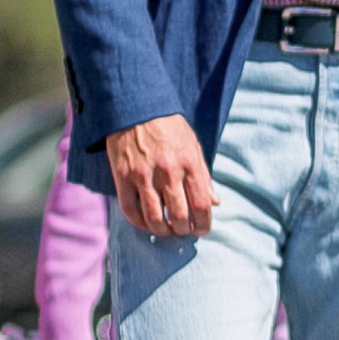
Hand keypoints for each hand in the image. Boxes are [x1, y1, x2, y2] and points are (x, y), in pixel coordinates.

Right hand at [107, 114, 213, 237]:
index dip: (203, 224)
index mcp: (190, 164)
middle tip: (183, 232)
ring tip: (166, 231)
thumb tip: (215, 202)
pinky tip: (145, 224)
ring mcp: (144, 175)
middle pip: (179, 215)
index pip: (201, 205)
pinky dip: (138, 223)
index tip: (202, 230)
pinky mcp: (123, 176)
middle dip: (183, 230)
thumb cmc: (170, 129)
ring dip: (162, 230)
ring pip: (154, 217)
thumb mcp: (194, 147)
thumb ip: (204, 176)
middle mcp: (168, 172)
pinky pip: (130, 209)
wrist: (137, 108)